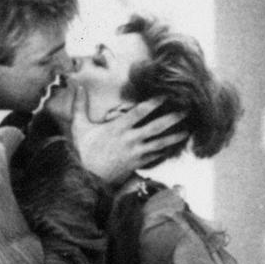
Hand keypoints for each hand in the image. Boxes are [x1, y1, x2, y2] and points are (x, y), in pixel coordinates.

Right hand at [71, 89, 187, 183]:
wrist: (86, 178)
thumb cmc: (83, 151)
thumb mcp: (79, 126)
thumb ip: (79, 105)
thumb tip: (77, 85)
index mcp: (118, 128)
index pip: (140, 112)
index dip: (154, 102)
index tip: (166, 94)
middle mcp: (130, 140)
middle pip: (156, 127)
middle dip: (172, 118)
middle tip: (186, 110)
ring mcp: (135, 154)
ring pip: (159, 144)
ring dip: (174, 137)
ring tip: (188, 131)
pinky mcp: (136, 164)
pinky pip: (154, 158)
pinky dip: (165, 152)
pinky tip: (175, 147)